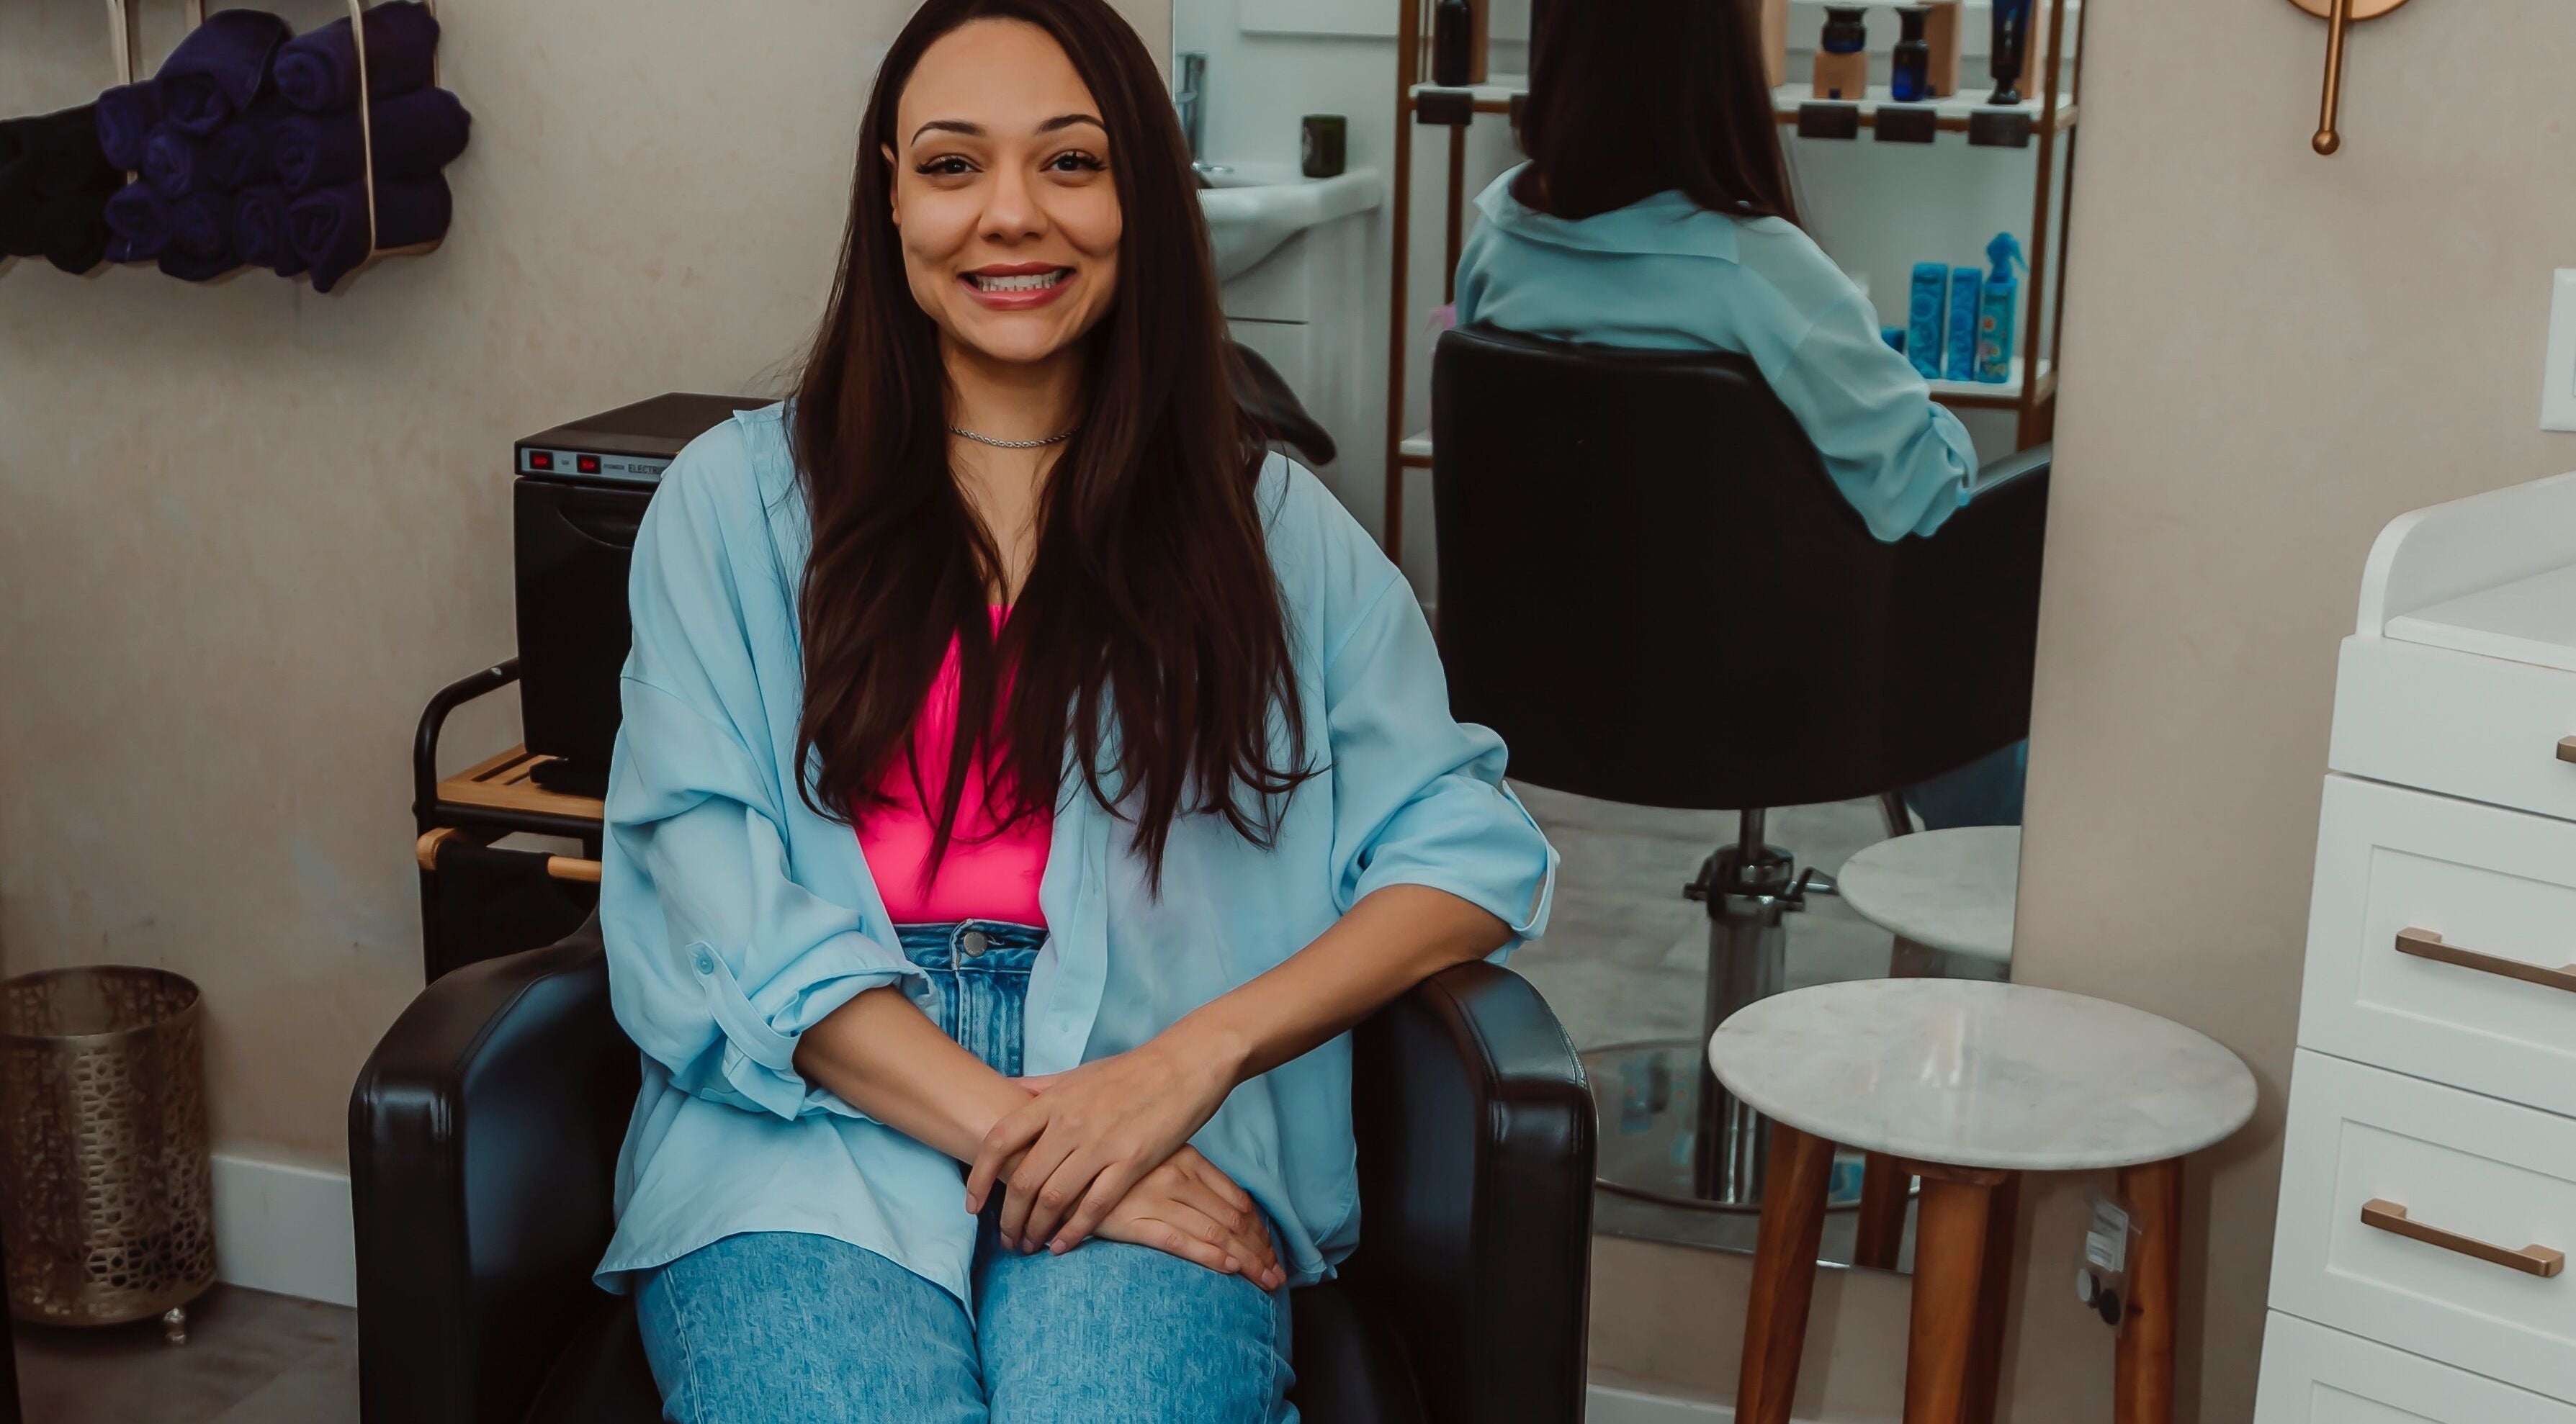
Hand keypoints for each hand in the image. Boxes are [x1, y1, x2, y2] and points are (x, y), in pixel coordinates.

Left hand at [965, 1030, 1242, 1254]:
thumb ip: (1040, 1088)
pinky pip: (1094, 1206)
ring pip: (1053, 1198)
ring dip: (1035, 1229)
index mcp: (1053, 1101)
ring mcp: (1100, 1143)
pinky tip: (1062, 1246)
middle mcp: (1070, 1123)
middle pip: (1023, 1179)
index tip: (972, 1203)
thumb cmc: (1131, 1071)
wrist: (1184, 1064)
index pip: (999, 1140)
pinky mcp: (1131, 1162)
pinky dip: (1073, 1231)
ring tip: (1029, 1246)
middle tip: (1006, 1238)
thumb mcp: (1078, 1074)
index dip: (979, 1175)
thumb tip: (1006, 1091)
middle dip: (1008, 1217)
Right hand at [1090, 1146, 1285, 1289]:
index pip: (1237, 1198)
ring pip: (1215, 1231)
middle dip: (1260, 1250)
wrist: (1054, 1160)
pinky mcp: (1132, 1220)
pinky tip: (1230, 1268)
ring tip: (1265, 1281)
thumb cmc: (1107, 1162)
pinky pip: (1179, 1241)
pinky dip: (1209, 1255)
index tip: (1270, 1250)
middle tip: (1277, 1274)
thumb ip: (1187, 1175)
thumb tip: (1224, 1208)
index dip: (1259, 1229)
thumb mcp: (1154, 1156)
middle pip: (1233, 1218)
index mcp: (1185, 1157)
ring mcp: (1155, 1197)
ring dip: (1247, 1259)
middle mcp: (1175, 1175)